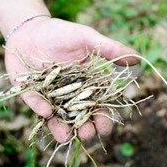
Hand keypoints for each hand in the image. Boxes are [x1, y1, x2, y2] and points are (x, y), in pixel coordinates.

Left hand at [5, 17, 137, 143]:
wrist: (31, 29)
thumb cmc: (63, 33)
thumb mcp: (88, 38)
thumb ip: (110, 49)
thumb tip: (137, 59)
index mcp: (85, 82)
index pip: (97, 104)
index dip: (103, 117)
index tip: (107, 128)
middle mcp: (67, 93)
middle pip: (78, 115)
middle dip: (84, 127)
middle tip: (89, 134)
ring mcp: (48, 95)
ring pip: (57, 116)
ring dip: (62, 128)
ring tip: (68, 137)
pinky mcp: (29, 93)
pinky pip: (35, 103)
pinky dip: (40, 108)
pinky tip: (47, 113)